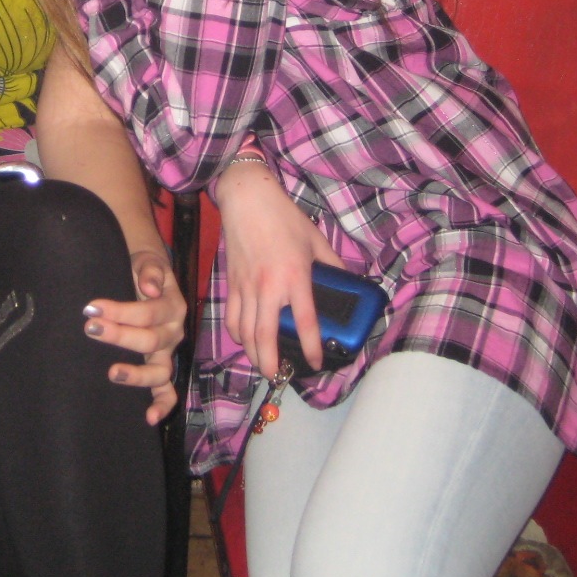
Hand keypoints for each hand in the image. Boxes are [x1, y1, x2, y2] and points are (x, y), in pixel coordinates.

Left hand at [83, 249, 185, 424]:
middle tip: (90, 329)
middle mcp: (173, 332)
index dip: (120, 311)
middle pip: (149, 340)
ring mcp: (167, 353)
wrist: (148, 277)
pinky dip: (162, 405)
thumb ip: (150, 270)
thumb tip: (149, 286)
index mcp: (172, 306)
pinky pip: (166, 391)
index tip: (91, 307)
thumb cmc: (143, 271)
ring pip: (159, 371)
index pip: (147, 312)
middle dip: (119, 336)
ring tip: (112, 373)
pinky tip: (149, 418)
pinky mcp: (160, 368)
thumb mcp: (148, 262)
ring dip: (137, 375)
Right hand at [215, 162, 338, 378]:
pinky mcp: (231, 283)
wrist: (247, 200)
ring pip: (245, 332)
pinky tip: (244, 340)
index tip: (316, 361)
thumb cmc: (284, 218)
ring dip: (253, 354)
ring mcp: (246, 287)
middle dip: (271, 363)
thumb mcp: (316, 239)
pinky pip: (231, 317)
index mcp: (295, 277)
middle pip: (266, 336)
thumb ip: (332, 264)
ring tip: (263, 366)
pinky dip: (237, 334)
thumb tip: (345, 280)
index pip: (305, 321)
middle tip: (279, 377)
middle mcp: (269, 287)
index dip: (312, 346)